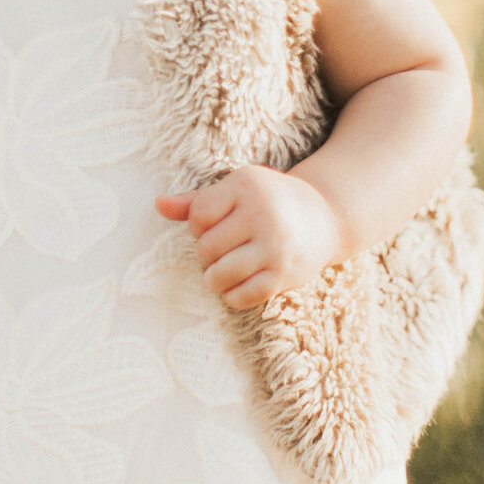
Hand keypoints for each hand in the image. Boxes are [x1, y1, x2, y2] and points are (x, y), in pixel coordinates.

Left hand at [154, 166, 347, 310]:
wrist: (325, 216)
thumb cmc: (268, 201)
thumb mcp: (236, 190)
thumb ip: (196, 201)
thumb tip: (158, 205)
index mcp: (247, 186)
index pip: (198, 215)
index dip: (198, 225)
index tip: (214, 226)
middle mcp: (262, 214)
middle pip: (206, 247)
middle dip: (207, 253)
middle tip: (221, 250)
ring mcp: (275, 247)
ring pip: (219, 275)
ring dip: (214, 278)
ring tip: (223, 270)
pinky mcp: (284, 275)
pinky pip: (241, 297)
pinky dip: (231, 296)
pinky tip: (236, 285)